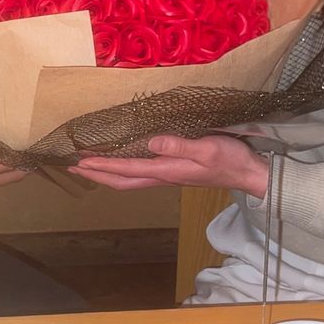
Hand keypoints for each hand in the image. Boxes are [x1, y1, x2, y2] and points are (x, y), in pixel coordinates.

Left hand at [69, 134, 269, 194]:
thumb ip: (180, 145)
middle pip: (122, 180)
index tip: (80, 162)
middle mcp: (163, 176)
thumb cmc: (230, 160)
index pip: (126, 170)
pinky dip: (122, 169)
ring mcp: (167, 176)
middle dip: (97, 174)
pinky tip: (120, 162)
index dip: (102, 166)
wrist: (249, 174)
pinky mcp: (173, 171)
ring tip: (89, 164)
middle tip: (74, 166)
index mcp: (167, 170)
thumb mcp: (207, 149)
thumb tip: (151, 142)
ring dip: (107, 173)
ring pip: (129, 178)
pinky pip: (140, 173)